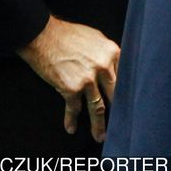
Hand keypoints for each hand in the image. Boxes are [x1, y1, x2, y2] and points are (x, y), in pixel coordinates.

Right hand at [17, 16, 119, 141]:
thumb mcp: (96, 38)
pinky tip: (71, 128)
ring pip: (97, 107)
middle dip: (118, 111)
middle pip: (114, 94)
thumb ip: (106, 54)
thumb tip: (112, 67)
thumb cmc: (68, 34)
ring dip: (98, 124)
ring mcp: (88, 79)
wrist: (43, 35)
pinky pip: (74, 108)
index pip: (124, 77)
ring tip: (100, 135)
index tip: (127, 104)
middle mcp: (103, 67)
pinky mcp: (71, 88)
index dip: (125, 92)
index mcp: (112, 53)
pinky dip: (71, 120)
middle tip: (120, 123)